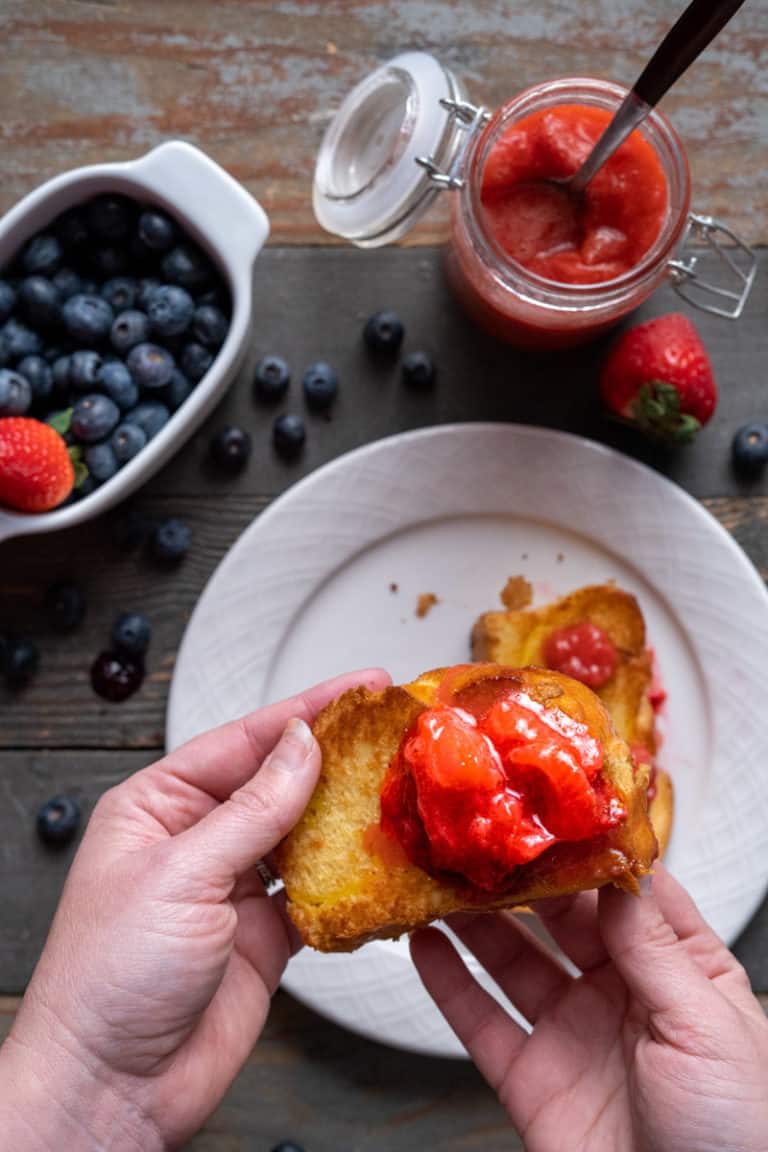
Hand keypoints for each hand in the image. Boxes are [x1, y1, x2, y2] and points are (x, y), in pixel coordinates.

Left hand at [0, 669, 389, 1151]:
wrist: (113, 1088)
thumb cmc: (109, 978)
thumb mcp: (181, 873)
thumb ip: (252, 809)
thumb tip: (301, 746)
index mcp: (158, 806)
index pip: (243, 741)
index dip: (304, 710)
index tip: (358, 688)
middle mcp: (197, 840)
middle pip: (279, 781)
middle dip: (334, 758)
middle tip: (391, 731)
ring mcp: (233, 887)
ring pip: (303, 832)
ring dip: (346, 815)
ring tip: (397, 785)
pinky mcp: (265, 934)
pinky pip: (318, 892)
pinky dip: (348, 878)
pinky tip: (378, 859)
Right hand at [412, 866, 767, 1151]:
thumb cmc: (740, 1136)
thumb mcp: (708, 1028)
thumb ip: (654, 949)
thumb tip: (617, 874)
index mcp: (681, 974)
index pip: (632, 894)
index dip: (594, 852)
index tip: (555, 810)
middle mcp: (622, 994)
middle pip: (562, 919)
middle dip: (524, 878)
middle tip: (483, 836)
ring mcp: (574, 1034)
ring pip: (514, 960)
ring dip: (476, 920)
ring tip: (442, 876)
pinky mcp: (533, 1080)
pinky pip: (482, 1023)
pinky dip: (448, 983)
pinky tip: (425, 945)